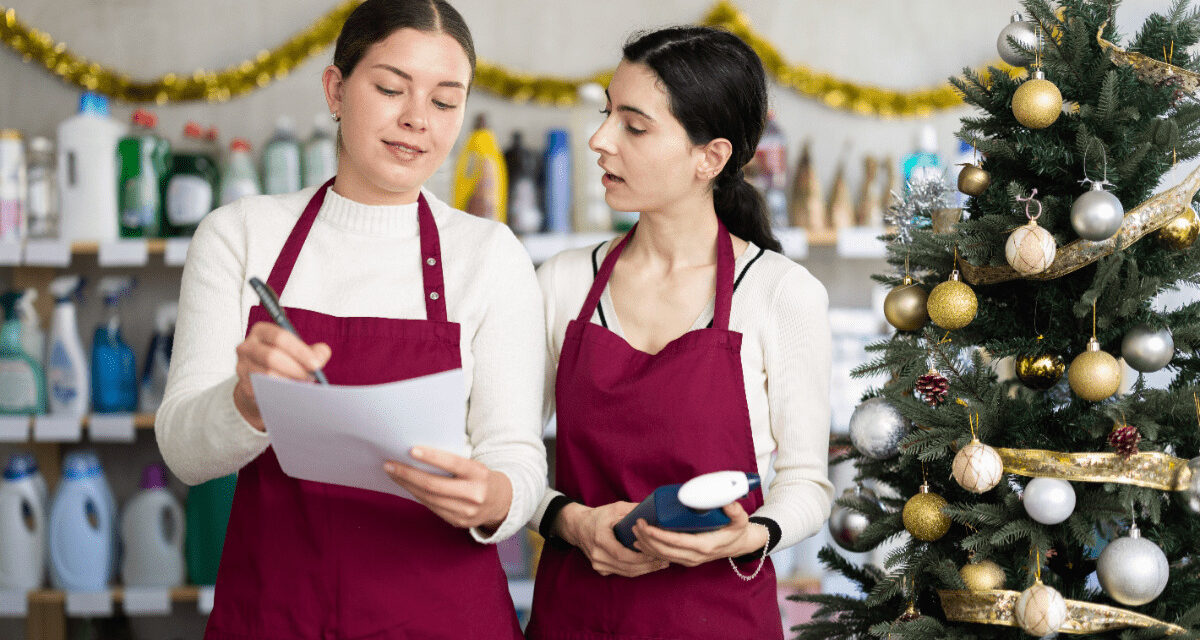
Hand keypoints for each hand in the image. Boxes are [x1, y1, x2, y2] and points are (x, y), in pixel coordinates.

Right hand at [233, 322, 330, 431]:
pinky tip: (293, 395)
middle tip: (312, 377)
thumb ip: (315, 351)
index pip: (280, 337)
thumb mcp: (300, 352)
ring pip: (267, 375)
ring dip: (289, 381)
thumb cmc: (285, 362)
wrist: (262, 384)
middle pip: (271, 356)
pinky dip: (281, 393)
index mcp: (261, 332)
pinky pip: (263, 391)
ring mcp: (242, 367)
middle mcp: (247, 347)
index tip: (316, 364)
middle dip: (295, 369)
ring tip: (304, 385)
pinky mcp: (244, 386)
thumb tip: (322, 354)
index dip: (300, 351)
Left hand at [384, 447, 511, 529]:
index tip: (411, 450)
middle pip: (434, 485)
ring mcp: (466, 512)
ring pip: (428, 498)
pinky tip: (406, 486)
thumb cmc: (481, 477)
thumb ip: (453, 464)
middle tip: (389, 464)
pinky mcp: (458, 522)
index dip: (432, 457)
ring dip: (407, 485)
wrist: (501, 502)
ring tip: (393, 473)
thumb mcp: (475, 465)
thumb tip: (417, 456)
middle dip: (408, 474)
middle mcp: (474, 495)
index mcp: (480, 475)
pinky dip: (416, 495)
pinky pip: (431, 507)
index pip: (453, 464)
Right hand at [557, 502, 669, 577]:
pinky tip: (649, 565)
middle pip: (627, 567)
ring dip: (645, 570)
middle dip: (648, 565)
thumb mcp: (615, 508)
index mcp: (600, 539)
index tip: (657, 554)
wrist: (578, 527)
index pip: (622, 554)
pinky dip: (636, 570)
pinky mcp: (600, 570)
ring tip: (661, 563)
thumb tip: (655, 511)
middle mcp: (597, 555)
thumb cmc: (598, 516)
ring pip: (626, 573)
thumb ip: (633, 510)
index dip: (641, 557)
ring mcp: (597, 564)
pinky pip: (622, 573)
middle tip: (666, 560)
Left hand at [632, 502, 767, 566]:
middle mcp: (695, 556)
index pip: (677, 542)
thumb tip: (727, 500)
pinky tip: (640, 542)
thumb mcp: (740, 519)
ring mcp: (690, 560)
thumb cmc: (737, 529)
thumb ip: (735, 510)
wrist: (739, 544)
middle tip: (636, 524)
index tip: (646, 525)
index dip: (659, 535)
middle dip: (647, 538)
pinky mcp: (686, 560)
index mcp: (704, 546)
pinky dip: (651, 551)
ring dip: (646, 545)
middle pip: (665, 550)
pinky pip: (665, 557)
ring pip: (662, 556)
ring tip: (634, 531)